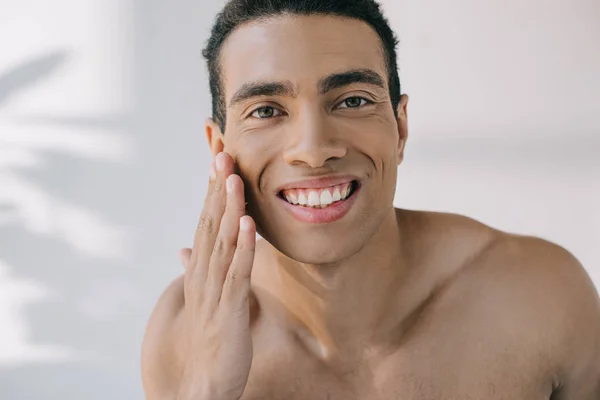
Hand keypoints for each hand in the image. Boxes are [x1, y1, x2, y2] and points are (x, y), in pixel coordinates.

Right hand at [177, 152, 255, 399]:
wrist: (205, 380)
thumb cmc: (209, 336)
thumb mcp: (203, 297)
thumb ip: (196, 269)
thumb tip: (184, 250)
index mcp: (201, 269)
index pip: (206, 221)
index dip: (213, 191)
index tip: (219, 161)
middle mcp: (204, 274)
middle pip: (211, 224)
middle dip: (217, 190)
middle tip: (223, 154)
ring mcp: (215, 290)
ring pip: (223, 243)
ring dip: (228, 211)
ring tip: (234, 180)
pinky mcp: (230, 309)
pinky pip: (238, 274)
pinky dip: (244, 249)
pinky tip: (250, 226)